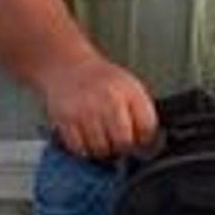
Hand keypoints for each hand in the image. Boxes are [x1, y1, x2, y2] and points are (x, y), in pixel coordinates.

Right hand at [37, 57, 157, 161]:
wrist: (68, 65)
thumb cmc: (101, 80)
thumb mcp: (130, 87)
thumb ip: (141, 113)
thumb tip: (149, 145)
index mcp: (129, 90)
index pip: (147, 127)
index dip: (146, 140)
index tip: (140, 141)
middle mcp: (109, 99)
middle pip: (124, 141)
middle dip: (123, 147)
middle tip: (118, 142)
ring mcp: (86, 110)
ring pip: (101, 149)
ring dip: (103, 150)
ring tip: (101, 138)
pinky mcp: (66, 119)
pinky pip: (79, 148)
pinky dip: (84, 149)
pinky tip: (86, 138)